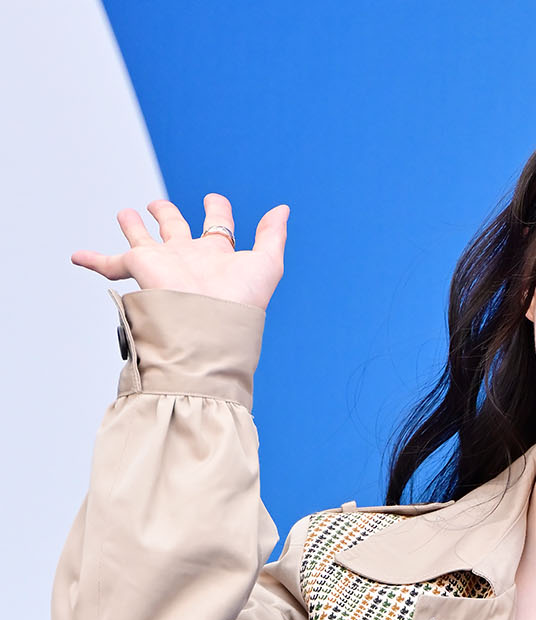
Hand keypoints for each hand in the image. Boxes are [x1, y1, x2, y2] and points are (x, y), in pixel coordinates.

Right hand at [70, 192, 286, 311]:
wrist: (210, 328)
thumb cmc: (240, 302)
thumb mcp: (266, 264)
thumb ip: (273, 235)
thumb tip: (283, 209)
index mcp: (217, 256)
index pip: (217, 228)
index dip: (217, 211)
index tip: (214, 200)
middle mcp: (188, 259)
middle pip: (175, 230)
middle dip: (168, 216)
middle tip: (158, 205)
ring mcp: (163, 263)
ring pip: (143, 240)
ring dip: (134, 227)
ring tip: (126, 215)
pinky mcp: (141, 268)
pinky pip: (112, 263)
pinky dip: (94, 260)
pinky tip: (77, 256)